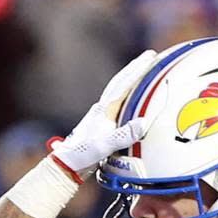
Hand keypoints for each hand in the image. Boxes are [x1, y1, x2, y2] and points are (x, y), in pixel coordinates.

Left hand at [50, 49, 157, 181]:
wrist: (67, 162)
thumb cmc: (84, 154)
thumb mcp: (105, 145)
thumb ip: (124, 135)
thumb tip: (143, 123)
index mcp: (104, 108)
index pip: (124, 83)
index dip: (138, 69)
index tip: (151, 56)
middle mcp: (102, 107)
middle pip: (121, 81)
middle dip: (136, 67)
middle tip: (150, 56)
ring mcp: (101, 114)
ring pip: (118, 90)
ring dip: (131, 79)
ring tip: (143, 71)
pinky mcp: (101, 123)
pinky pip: (118, 102)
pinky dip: (127, 94)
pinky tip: (132, 97)